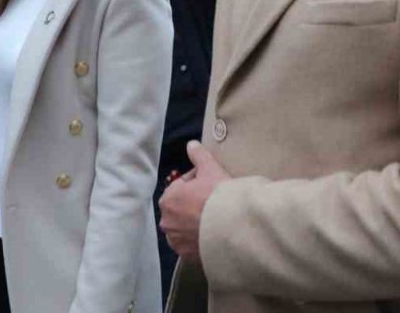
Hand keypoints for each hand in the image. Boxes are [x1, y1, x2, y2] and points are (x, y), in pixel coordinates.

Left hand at [158, 141, 229, 264]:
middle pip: (181, 208)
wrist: (232, 227)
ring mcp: (176, 241)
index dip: (197, 183)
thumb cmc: (218, 196)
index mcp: (168, 199)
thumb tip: (191, 144)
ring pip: (184, 228)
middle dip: (193, 204)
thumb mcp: (210, 168)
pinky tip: (212, 234)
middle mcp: (167, 222)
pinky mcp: (187, 256)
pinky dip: (199, 240)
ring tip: (213, 219)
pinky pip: (191, 245)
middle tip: (213, 201)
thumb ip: (198, 155)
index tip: (210, 184)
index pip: (181, 187)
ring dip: (194, 223)